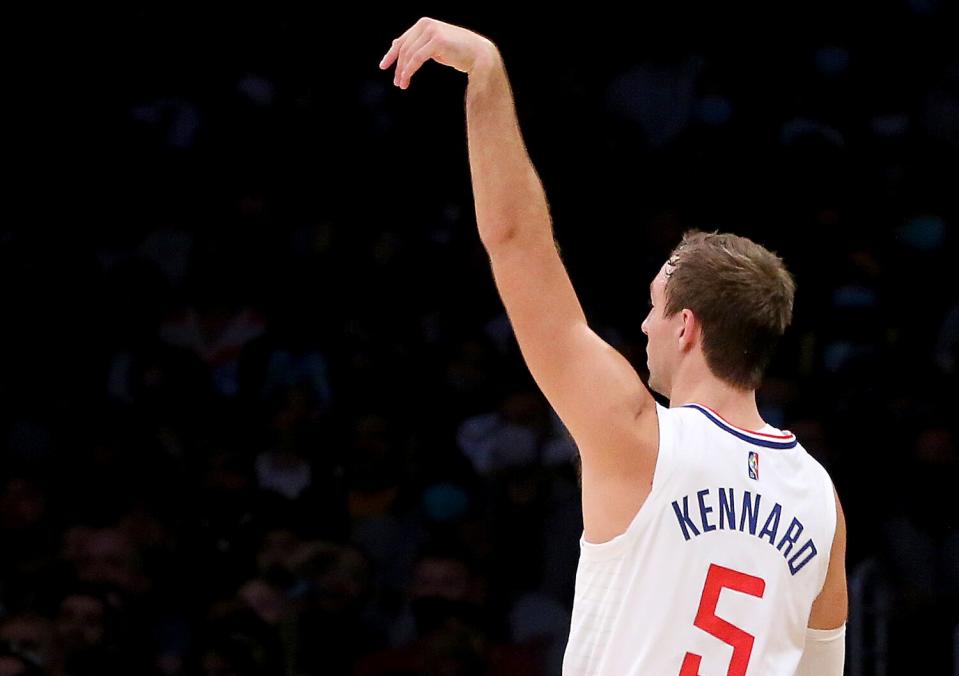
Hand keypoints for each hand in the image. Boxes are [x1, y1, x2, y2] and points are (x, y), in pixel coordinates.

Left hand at [379, 17, 497, 89]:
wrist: (478, 55)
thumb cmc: (457, 52)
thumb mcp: (433, 47)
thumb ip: (417, 44)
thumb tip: (396, 43)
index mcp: (423, 24)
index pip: (402, 40)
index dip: (391, 54)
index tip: (383, 66)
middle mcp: (426, 25)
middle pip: (404, 48)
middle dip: (398, 67)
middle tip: (397, 82)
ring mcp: (431, 31)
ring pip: (409, 54)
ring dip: (403, 71)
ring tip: (401, 84)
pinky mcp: (437, 41)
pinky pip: (417, 58)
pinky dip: (409, 70)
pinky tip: (406, 79)